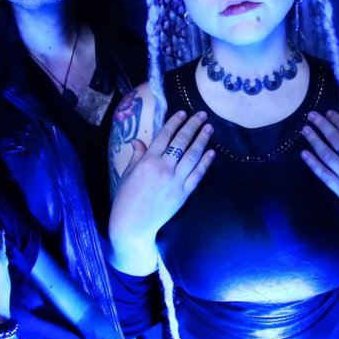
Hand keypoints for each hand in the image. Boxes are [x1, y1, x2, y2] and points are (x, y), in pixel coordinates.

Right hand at [108, 110, 214, 247]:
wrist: (133, 224)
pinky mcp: (183, 193)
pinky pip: (197, 175)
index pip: (164, 135)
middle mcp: (164, 167)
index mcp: (148, 160)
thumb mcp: (128, 173)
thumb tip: (138, 141)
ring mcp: (175, 180)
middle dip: (193, 126)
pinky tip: (212, 152)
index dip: (175, 122)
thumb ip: (137, 156)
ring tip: (209, 128)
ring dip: (202, 140)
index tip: (183, 113)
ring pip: (192, 155)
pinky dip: (205, 163)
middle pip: (181, 141)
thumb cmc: (126, 199)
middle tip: (202, 115)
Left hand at [300, 110, 338, 242]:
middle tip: (311, 115)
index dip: (338, 120)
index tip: (328, 112)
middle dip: (323, 125)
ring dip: (315, 141)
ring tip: (305, 130)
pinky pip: (324, 174)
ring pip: (327, 155)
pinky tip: (305, 153)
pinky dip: (313, 163)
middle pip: (336, 140)